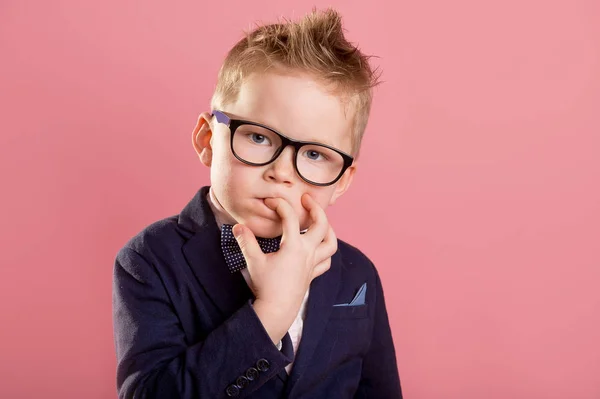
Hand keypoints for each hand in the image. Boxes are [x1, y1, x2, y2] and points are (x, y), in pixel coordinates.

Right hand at [231, 193, 336, 341]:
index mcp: (294, 247)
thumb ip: (246, 242)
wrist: (277, 310)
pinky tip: (319, 247)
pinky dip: (326, 251)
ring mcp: (313, 264)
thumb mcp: (254, 262)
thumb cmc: (266, 286)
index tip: (270, 202)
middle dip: (315, 208)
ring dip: (328, 229)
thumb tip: (238, 226)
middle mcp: (308, 253)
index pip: (290, 217)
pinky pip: (327, 261)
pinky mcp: (312, 274)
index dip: (280, 205)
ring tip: (320, 220)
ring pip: (331, 243)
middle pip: (321, 224)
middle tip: (306, 199)